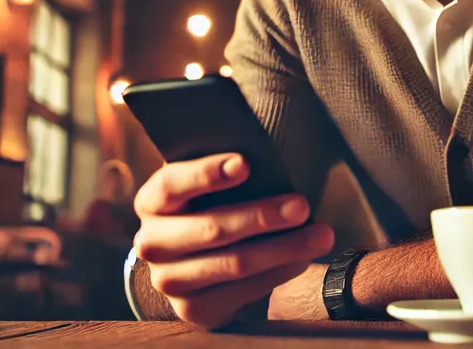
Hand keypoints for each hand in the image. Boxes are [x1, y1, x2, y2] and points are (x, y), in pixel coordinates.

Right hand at [133, 152, 334, 328]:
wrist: (201, 260)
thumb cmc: (215, 205)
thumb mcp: (211, 186)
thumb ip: (230, 173)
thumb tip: (273, 166)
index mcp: (152, 201)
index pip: (172, 185)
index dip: (207, 174)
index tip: (246, 164)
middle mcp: (151, 243)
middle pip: (212, 228)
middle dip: (262, 216)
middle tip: (302, 205)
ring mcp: (168, 280)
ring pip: (234, 263)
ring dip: (283, 248)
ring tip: (321, 235)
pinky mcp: (192, 309)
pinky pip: (244, 290)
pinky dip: (279, 272)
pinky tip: (303, 258)